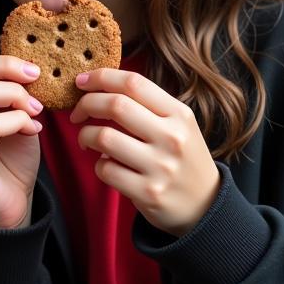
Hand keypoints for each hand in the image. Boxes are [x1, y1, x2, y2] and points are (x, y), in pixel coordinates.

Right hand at [0, 55, 42, 227]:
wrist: (11, 204)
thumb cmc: (14, 160)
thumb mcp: (17, 118)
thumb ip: (15, 96)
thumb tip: (29, 71)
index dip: (6, 63)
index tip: (36, 72)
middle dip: (12, 79)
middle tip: (38, 98)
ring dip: (15, 99)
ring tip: (35, 115)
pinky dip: (16, 122)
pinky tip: (32, 131)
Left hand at [71, 68, 220, 235]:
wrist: (205, 206)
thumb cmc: (181, 158)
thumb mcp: (178, 125)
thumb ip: (145, 105)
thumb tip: (97, 86)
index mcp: (179, 114)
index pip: (133, 83)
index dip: (101, 77)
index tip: (82, 81)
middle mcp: (172, 137)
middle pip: (115, 105)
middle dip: (85, 105)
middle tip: (77, 114)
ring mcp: (160, 166)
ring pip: (104, 137)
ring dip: (85, 136)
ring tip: (87, 140)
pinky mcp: (148, 192)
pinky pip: (105, 169)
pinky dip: (98, 165)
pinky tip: (106, 165)